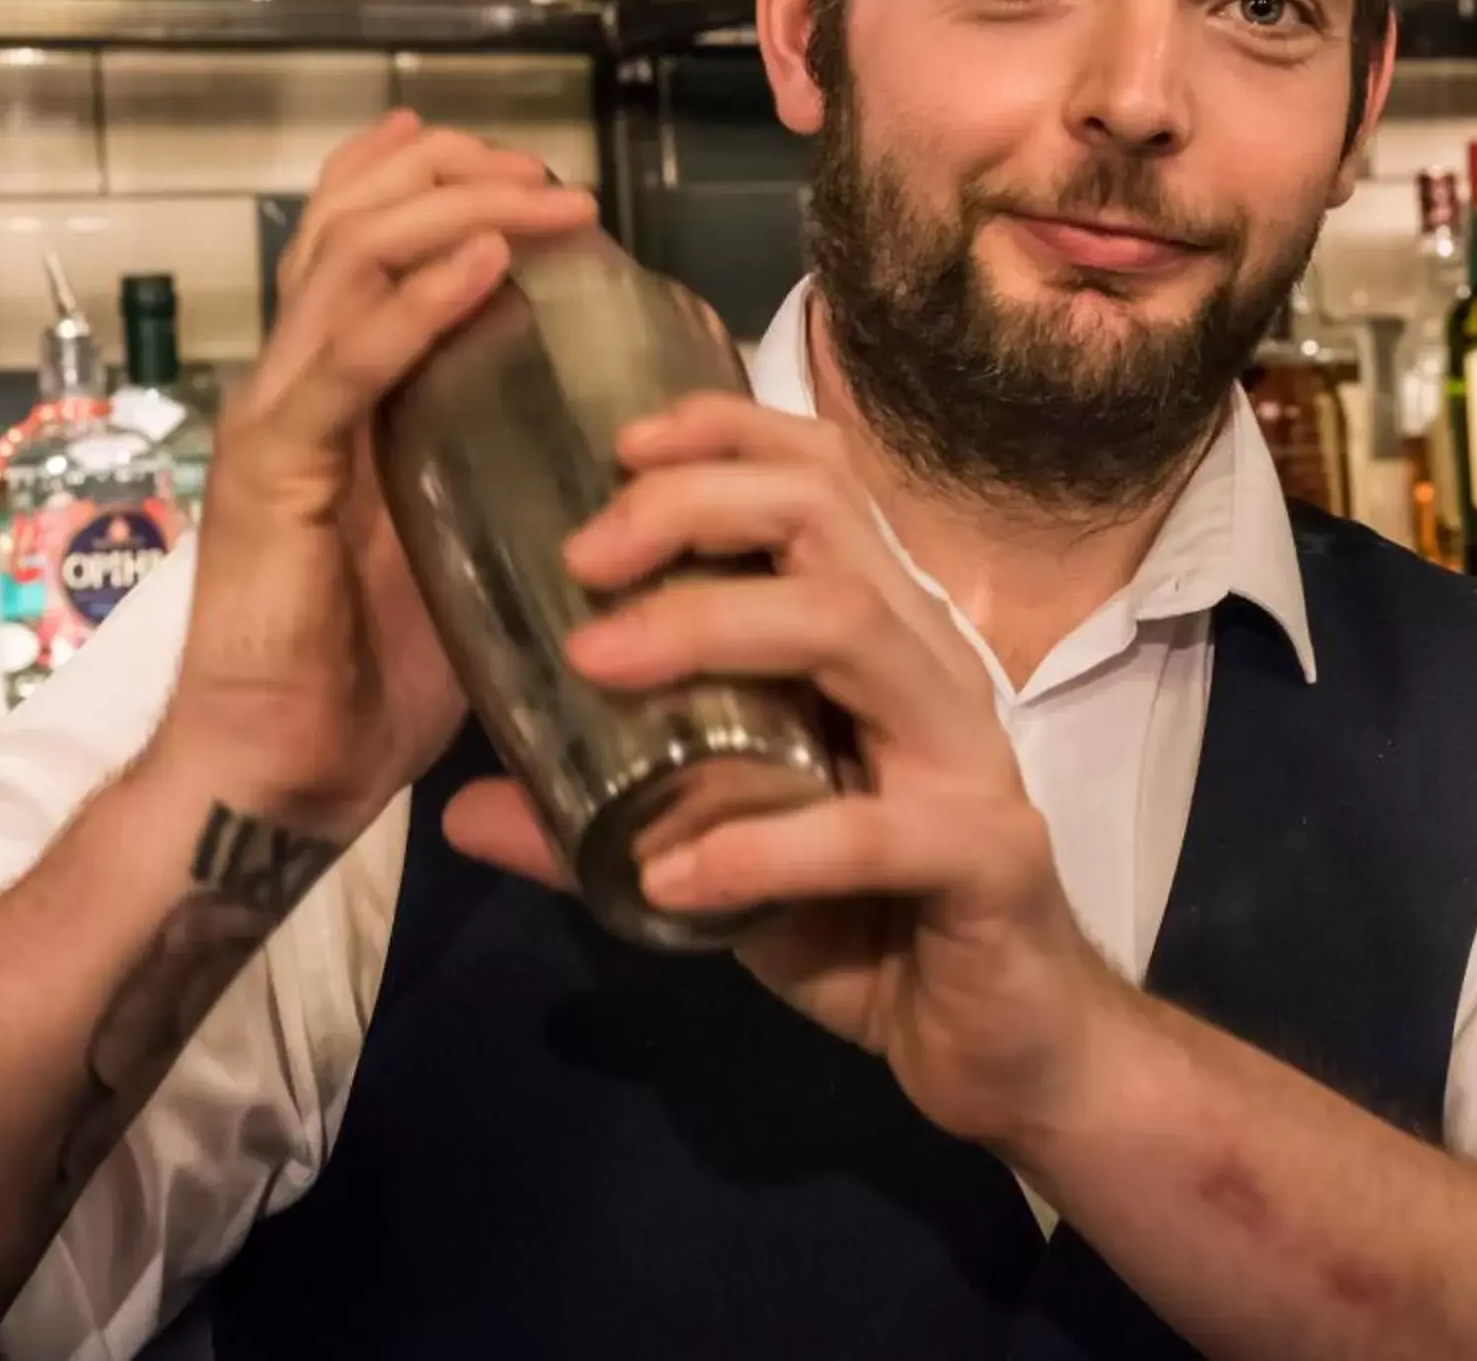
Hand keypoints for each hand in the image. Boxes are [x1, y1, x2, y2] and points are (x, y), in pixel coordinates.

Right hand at [153, 112, 598, 838]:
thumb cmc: (370, 680)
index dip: (438, 181)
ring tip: (540, 198)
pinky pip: (346, 366)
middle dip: (453, 174)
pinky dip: (417, 306)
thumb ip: (502, 480)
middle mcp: (294, 386)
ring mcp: (275, 421)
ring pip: (348, 263)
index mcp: (335, 394)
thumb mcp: (462, 550)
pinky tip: (486, 268)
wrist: (279, 777)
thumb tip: (613, 440)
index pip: (362, 241)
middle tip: (547, 177)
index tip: (536, 176)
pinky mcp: (271, 475)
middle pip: (351, 221)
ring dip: (455, 212)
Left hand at [443, 394, 1130, 1151]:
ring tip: (596, 665)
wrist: (1012, 1044)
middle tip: (580, 556)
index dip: (723, 433)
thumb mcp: (721, 856)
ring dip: (712, 628)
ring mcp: (965, 753)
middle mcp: (926, 663)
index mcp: (875, 636)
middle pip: (825, 517)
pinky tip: (672, 876)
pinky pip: (874, 832)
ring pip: (851, 629)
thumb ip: (605, 824)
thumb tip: (463, 806)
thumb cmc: (871, 921)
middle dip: (694, 506)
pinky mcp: (987, 856)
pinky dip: (764, 847)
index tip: (616, 444)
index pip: (818, 478)